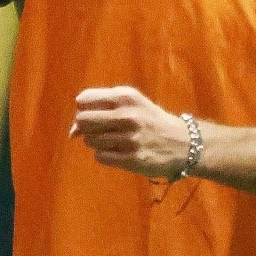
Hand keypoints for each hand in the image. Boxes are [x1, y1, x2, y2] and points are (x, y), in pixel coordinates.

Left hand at [71, 86, 190, 179]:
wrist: (183, 143)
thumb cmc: (150, 120)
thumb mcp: (132, 103)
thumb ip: (100, 108)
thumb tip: (72, 132)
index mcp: (125, 97)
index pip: (83, 100)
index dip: (83, 109)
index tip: (94, 115)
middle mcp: (127, 115)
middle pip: (82, 121)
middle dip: (85, 128)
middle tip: (100, 131)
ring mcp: (129, 138)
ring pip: (90, 141)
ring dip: (96, 143)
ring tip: (114, 141)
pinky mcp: (132, 158)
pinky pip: (100, 157)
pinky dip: (105, 155)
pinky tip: (119, 152)